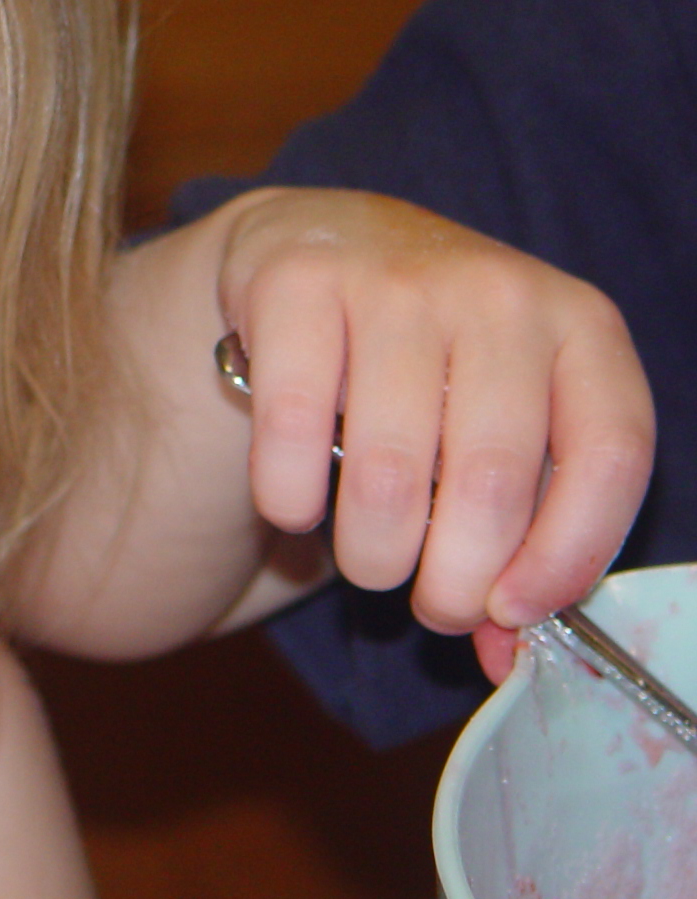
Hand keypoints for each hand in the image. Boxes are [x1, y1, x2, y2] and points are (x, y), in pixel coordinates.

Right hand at [211, 188, 652, 676]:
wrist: (330, 240)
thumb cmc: (437, 364)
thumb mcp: (507, 427)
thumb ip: (521, 536)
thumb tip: (503, 658)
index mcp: (583, 328)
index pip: (609, 456)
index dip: (567, 556)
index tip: (512, 612)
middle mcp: (498, 293)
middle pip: (493, 478)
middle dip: (454, 580)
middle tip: (430, 605)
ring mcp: (394, 280)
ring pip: (389, 470)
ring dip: (371, 553)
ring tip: (367, 559)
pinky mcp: (297, 282)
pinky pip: (292, 427)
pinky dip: (288, 494)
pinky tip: (293, 502)